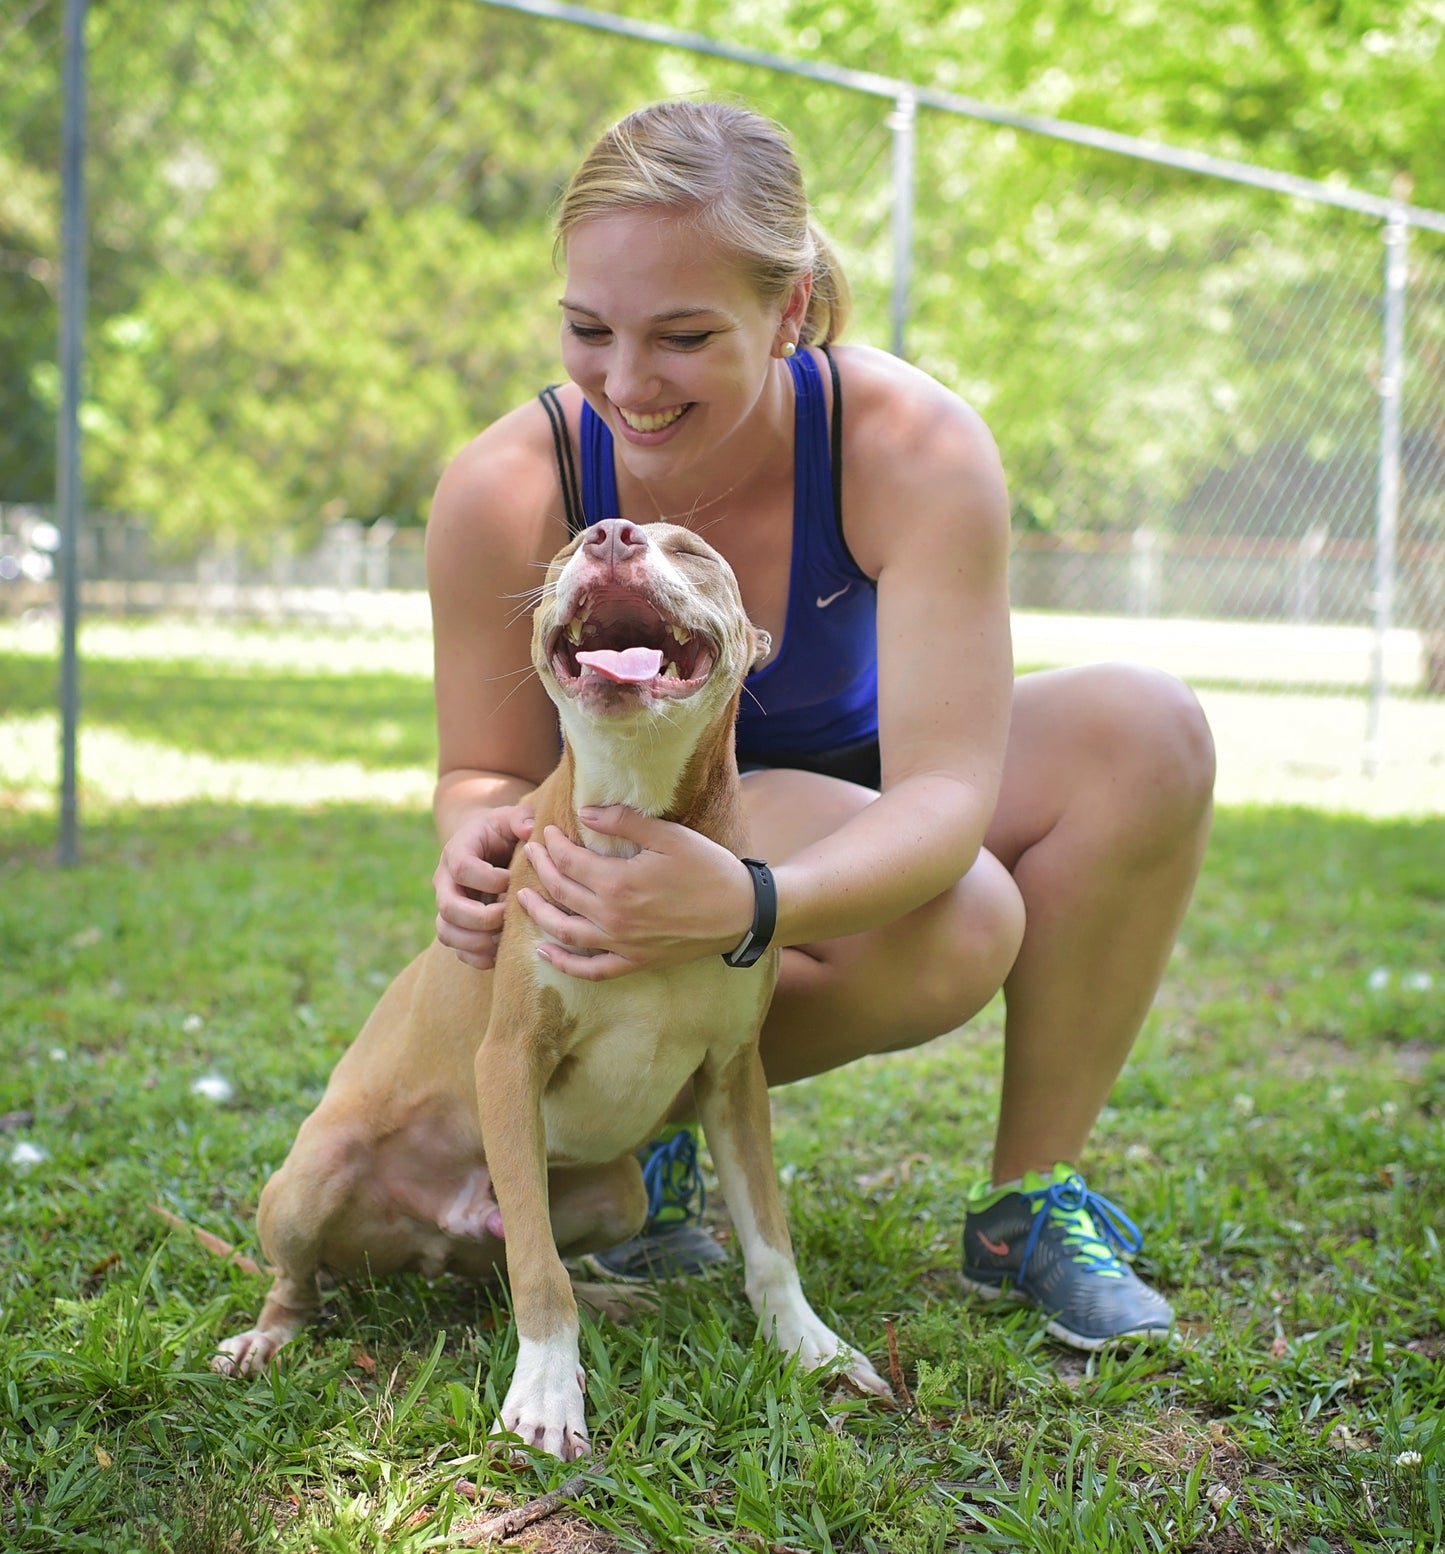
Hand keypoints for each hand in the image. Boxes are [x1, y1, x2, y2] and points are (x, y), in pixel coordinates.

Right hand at [433, 804, 535, 968]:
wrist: (484, 847)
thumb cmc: (501, 832)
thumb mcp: (509, 818)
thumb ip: (521, 817)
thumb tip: (528, 828)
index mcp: (457, 852)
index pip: (462, 869)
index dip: (489, 879)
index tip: (513, 880)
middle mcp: (445, 882)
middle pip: (448, 907)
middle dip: (481, 917)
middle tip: (509, 914)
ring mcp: (448, 907)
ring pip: (447, 933)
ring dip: (478, 941)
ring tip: (505, 935)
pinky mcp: (456, 927)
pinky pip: (457, 952)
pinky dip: (478, 957)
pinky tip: (501, 950)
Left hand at [516, 805, 757, 980]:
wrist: (743, 913)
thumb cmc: (709, 869)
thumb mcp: (670, 835)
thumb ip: (625, 822)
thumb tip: (585, 813)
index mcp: (617, 882)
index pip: (569, 860)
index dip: (553, 844)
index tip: (546, 832)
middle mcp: (612, 917)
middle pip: (561, 892)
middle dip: (541, 869)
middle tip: (530, 853)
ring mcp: (621, 944)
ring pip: (565, 931)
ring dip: (539, 913)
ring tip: (523, 898)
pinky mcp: (635, 961)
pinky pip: (590, 969)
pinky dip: (563, 963)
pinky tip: (545, 952)